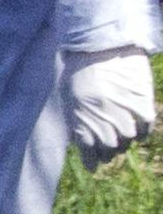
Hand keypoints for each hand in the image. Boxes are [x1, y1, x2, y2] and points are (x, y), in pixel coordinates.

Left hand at [64, 47, 155, 167]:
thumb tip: (79, 141)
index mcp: (83, 123)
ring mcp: (126, 116)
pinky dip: (141, 132)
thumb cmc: (79, 71)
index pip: (89, 153)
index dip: (92, 161)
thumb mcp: (69, 99)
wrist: (102, 48)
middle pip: (110, 149)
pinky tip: (136, 129)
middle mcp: (105, 123)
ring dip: (124, 141)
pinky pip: (145, 129)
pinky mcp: (144, 106)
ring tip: (121, 135)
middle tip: (108, 148)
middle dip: (108, 151)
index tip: (93, 165)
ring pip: (128, 141)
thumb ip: (76, 122)